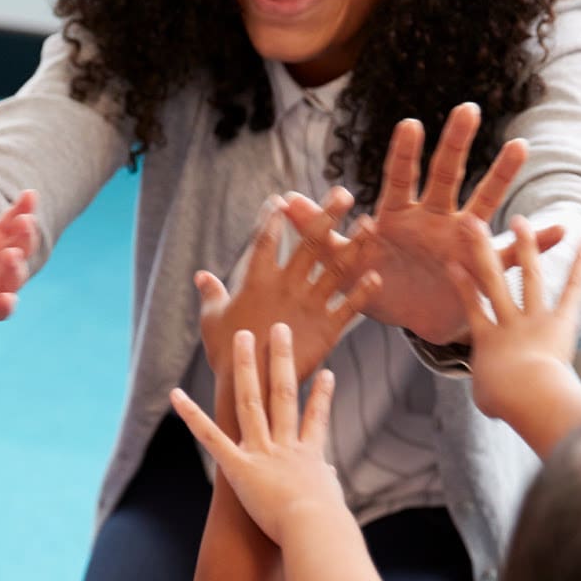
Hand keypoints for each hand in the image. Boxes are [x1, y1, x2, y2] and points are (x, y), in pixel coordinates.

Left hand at [0, 190, 36, 329]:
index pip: (15, 221)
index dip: (24, 207)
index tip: (29, 194)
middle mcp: (2, 261)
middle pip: (22, 247)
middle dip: (25, 235)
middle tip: (24, 221)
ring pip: (16, 277)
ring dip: (16, 267)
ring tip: (11, 255)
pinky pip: (1, 310)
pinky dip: (6, 305)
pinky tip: (6, 298)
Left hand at [170, 324, 345, 547]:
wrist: (315, 531)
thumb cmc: (327, 527)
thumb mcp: (331, 503)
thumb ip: (326, 485)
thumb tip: (327, 479)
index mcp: (310, 457)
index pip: (315, 419)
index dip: (322, 395)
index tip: (327, 373)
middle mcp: (285, 446)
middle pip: (284, 393)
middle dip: (281, 359)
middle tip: (279, 328)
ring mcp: (262, 452)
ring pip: (252, 401)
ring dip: (247, 367)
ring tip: (244, 336)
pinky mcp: (238, 467)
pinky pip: (211, 437)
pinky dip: (192, 416)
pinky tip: (176, 395)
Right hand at [198, 194, 380, 379]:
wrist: (251, 387)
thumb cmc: (227, 353)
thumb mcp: (212, 320)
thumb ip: (211, 293)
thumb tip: (202, 275)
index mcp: (257, 281)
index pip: (266, 239)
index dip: (274, 217)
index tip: (283, 199)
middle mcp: (287, 287)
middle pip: (310, 243)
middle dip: (328, 216)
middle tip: (345, 193)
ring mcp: (309, 306)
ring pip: (336, 268)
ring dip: (355, 244)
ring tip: (370, 223)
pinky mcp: (326, 329)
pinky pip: (349, 306)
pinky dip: (364, 292)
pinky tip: (378, 275)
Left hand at [287, 103, 563, 344]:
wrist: (414, 319)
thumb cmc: (378, 285)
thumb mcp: (343, 265)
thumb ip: (317, 235)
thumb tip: (284, 202)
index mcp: (397, 216)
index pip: (399, 178)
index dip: (403, 154)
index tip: (410, 124)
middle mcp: (433, 219)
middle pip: (445, 176)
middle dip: (455, 144)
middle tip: (467, 109)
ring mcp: (462, 239)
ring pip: (484, 201)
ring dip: (502, 174)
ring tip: (521, 146)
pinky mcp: (483, 267)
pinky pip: (511, 254)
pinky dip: (537, 242)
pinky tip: (562, 230)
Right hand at [448, 217, 580, 425]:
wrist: (527, 394)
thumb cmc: (505, 400)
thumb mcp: (487, 397)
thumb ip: (488, 388)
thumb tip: (493, 396)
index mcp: (486, 339)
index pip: (470, 307)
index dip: (461, 285)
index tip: (451, 263)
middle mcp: (508, 322)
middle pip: (492, 281)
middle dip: (482, 250)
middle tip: (473, 224)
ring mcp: (534, 318)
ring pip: (528, 277)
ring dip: (525, 247)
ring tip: (521, 221)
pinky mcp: (561, 321)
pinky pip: (569, 291)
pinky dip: (578, 267)